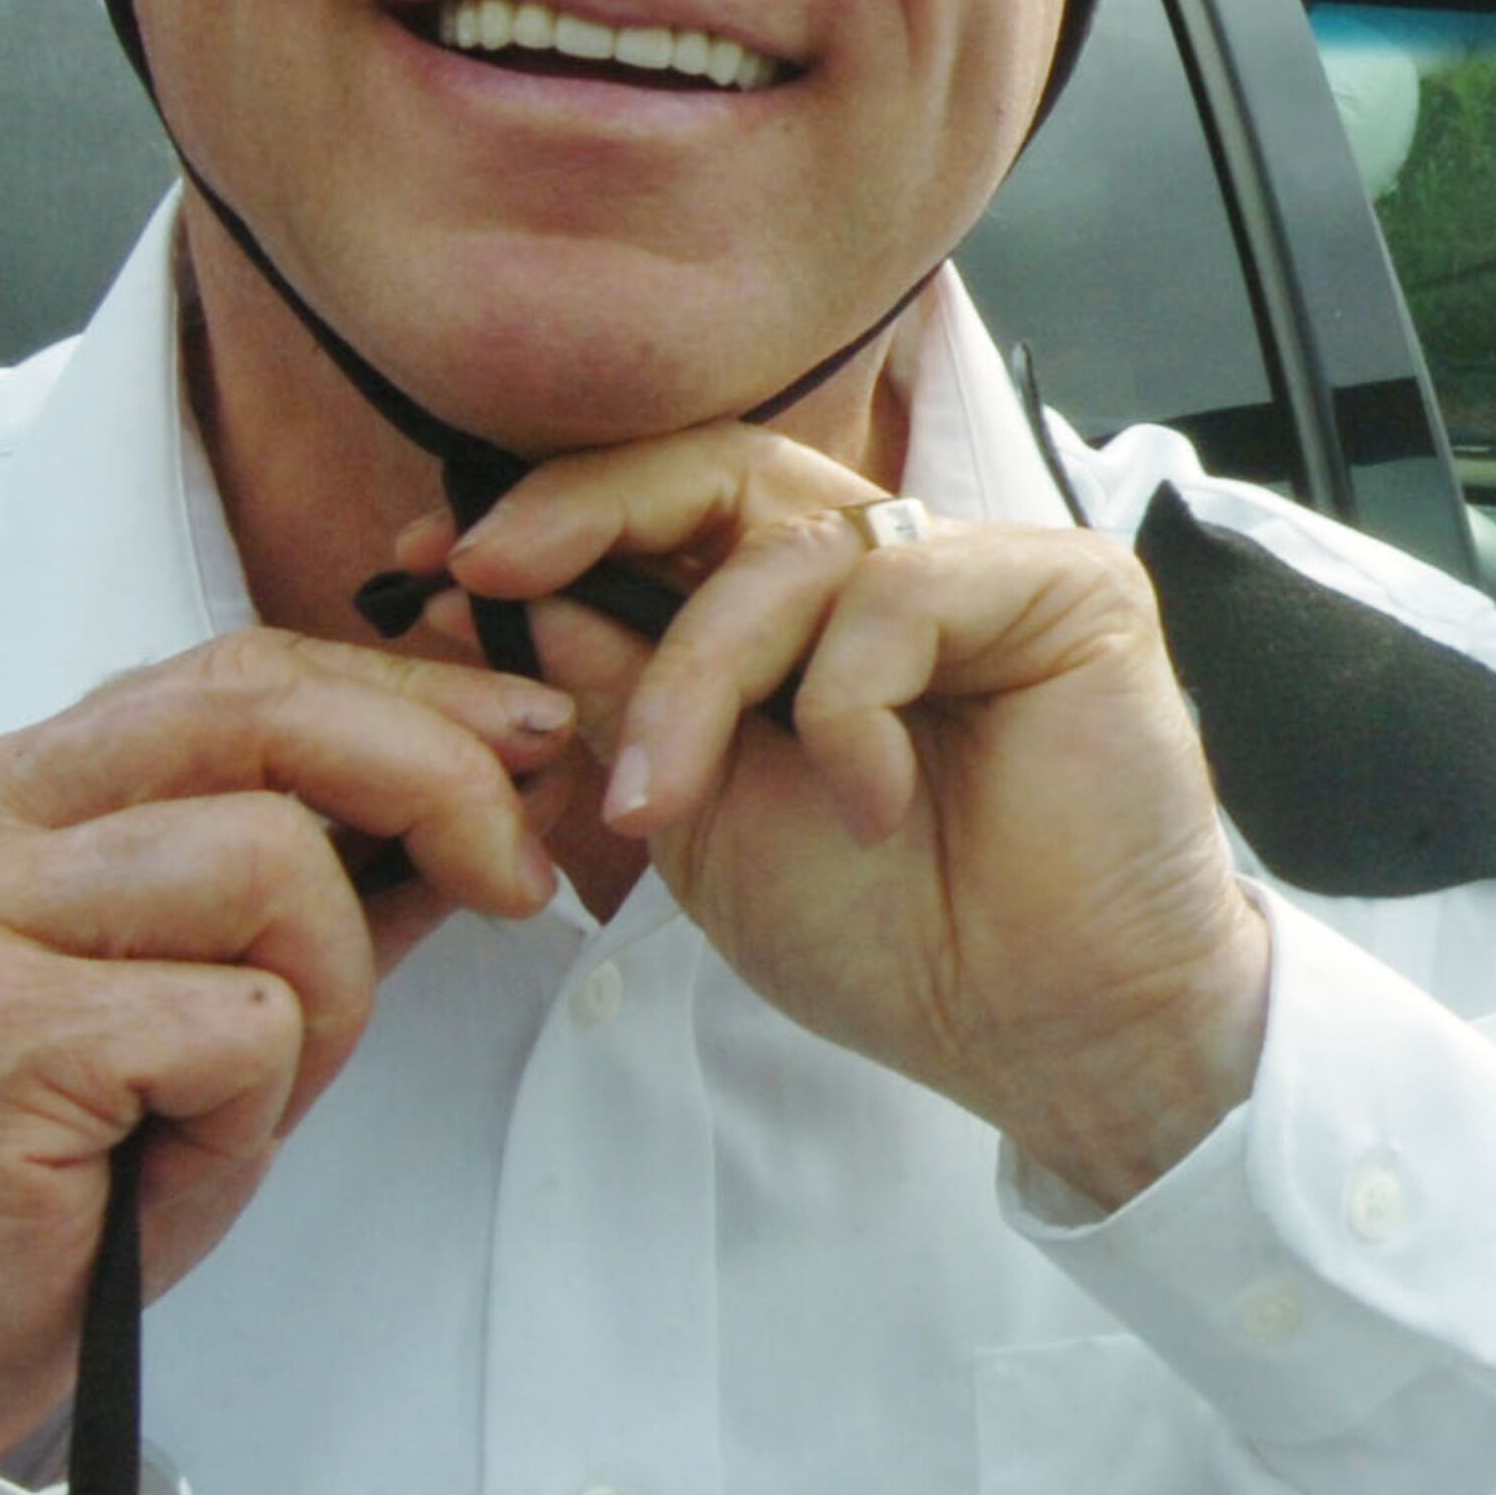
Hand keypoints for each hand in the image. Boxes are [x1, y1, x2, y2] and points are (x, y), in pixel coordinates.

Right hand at [0, 634, 567, 1466]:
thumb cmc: (46, 1186)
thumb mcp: (206, 1004)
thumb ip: (326, 893)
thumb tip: (491, 804)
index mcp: (9, 796)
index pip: (239, 674)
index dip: (407, 694)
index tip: (529, 738)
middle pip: (262, 716)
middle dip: (437, 779)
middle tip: (515, 875)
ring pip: (270, 862)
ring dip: (326, 989)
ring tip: (252, 1092)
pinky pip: (236, 1017)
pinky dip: (256, 1097)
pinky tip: (174, 1153)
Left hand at [419, 430, 1267, 1204]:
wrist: (1048, 1026)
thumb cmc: (894, 936)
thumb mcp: (700, 817)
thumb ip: (619, 698)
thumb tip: (490, 592)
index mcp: (804, 616)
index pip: (674, 511)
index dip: (552, 517)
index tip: (429, 566)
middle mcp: (889, 568)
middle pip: (725, 468)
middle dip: (590, 510)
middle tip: (491, 569)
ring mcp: (980, 568)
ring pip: (791, 549)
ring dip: (697, 679)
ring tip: (667, 807)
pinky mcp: (1066, 584)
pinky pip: (901, 594)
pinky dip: (849, 708)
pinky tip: (872, 803)